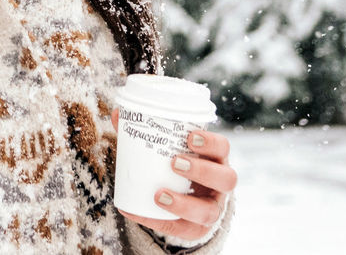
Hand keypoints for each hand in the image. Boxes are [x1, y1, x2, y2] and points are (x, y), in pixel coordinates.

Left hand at [110, 107, 235, 245]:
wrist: (185, 199)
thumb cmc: (176, 165)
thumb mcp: (169, 149)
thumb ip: (144, 131)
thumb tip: (119, 114)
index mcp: (215, 159)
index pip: (223, 148)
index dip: (211, 143)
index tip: (190, 137)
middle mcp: (220, 184)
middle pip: (227, 179)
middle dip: (202, 171)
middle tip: (175, 163)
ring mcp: (213, 208)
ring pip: (210, 212)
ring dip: (185, 204)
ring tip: (159, 195)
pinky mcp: (199, 228)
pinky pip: (185, 231)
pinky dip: (160, 222)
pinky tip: (139, 213)